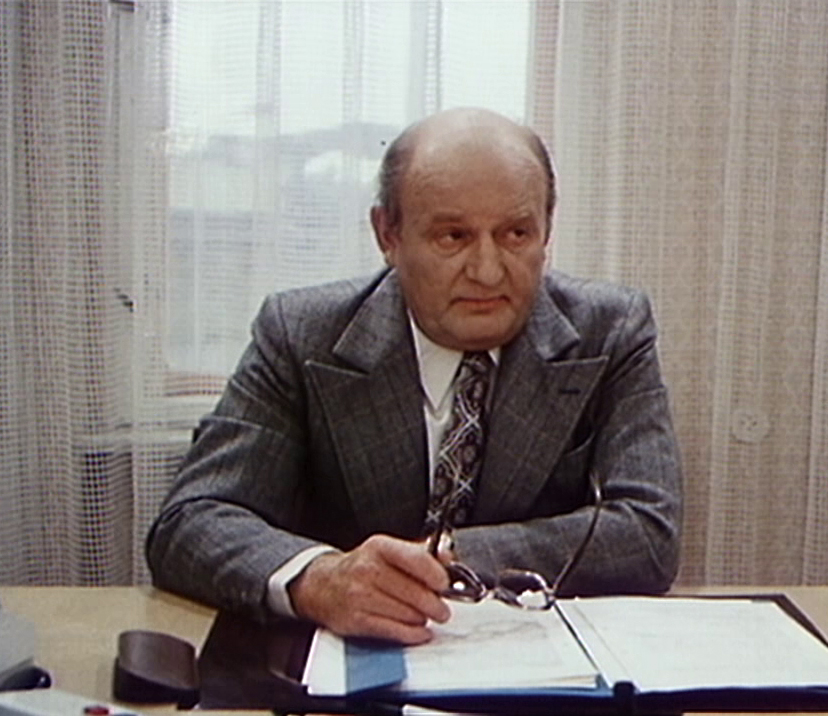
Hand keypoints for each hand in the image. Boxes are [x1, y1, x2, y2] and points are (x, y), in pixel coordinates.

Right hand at [288, 534, 450, 643]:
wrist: (323, 585)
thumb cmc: (362, 568)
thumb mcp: (388, 551)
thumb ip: (420, 553)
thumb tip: (448, 557)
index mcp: (380, 547)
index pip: (417, 560)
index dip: (437, 575)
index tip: (445, 584)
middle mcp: (368, 569)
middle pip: (415, 592)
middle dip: (435, 604)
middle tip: (442, 609)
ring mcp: (360, 596)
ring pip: (408, 614)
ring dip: (422, 619)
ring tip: (423, 616)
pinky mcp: (356, 620)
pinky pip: (394, 631)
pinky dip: (412, 634)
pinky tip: (419, 631)